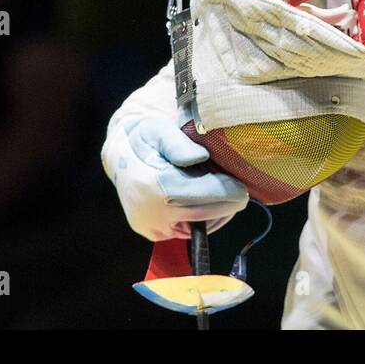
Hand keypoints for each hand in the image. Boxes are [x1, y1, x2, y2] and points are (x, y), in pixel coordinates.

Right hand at [108, 116, 248, 241]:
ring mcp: (150, 227)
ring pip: (198, 227)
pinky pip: (187, 230)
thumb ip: (180, 144)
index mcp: (153, 185)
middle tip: (242, 193)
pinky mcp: (152, 233)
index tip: (243, 188)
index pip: (201, 194)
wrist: (121, 156)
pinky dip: (202, 219)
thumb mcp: (160, 130)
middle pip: (202, 214)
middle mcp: (149, 212)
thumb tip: (200, 158)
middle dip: (227, 205)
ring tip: (224, 194)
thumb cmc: (146, 139)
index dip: (226, 192)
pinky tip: (208, 202)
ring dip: (217, 213)